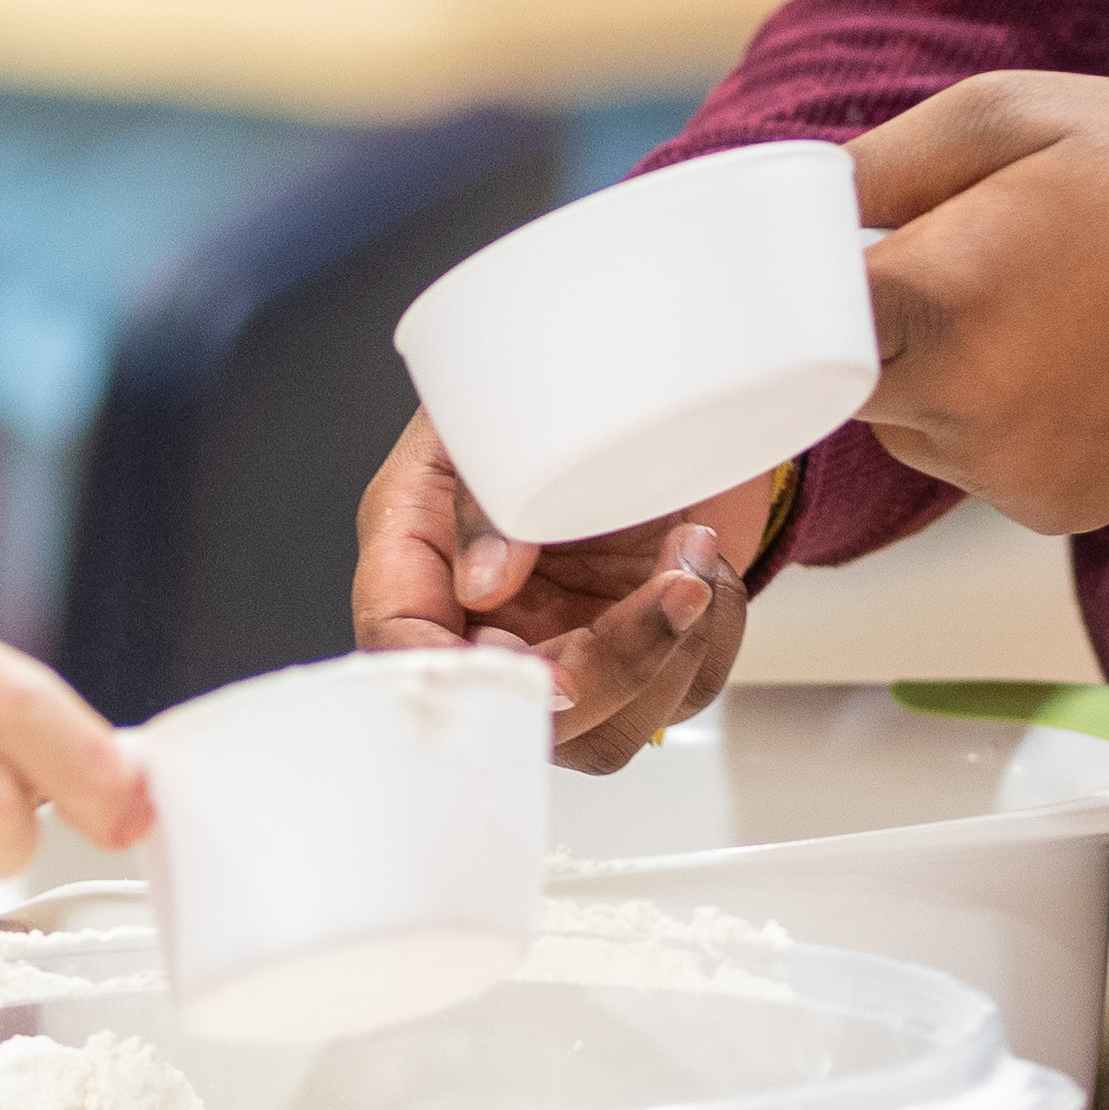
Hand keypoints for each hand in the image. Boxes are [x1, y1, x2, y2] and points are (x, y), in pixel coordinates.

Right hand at [348, 409, 776, 769]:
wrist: (657, 381)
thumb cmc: (562, 390)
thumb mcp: (505, 413)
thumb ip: (482, 499)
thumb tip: (482, 588)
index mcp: (415, 554)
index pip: (399, 647)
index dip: (460, 678)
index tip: (534, 663)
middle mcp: (482, 621)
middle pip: (517, 714)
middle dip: (610, 665)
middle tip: (671, 587)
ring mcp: (560, 650)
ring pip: (607, 728)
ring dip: (673, 644)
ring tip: (693, 544)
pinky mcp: (636, 663)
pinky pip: (680, 695)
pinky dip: (708, 633)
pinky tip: (701, 560)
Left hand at [850, 73, 1108, 535]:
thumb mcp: (1015, 113)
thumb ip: (885, 160)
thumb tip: (807, 205)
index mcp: (934, 293)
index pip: (800, 310)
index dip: (811, 279)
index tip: (840, 254)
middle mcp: (957, 400)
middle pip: (847, 373)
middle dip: (884, 323)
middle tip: (977, 261)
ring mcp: (1003, 466)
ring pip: (909, 424)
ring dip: (937, 375)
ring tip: (1039, 310)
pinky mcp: (1047, 508)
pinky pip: (976, 463)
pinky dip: (997, 421)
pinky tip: (1072, 365)